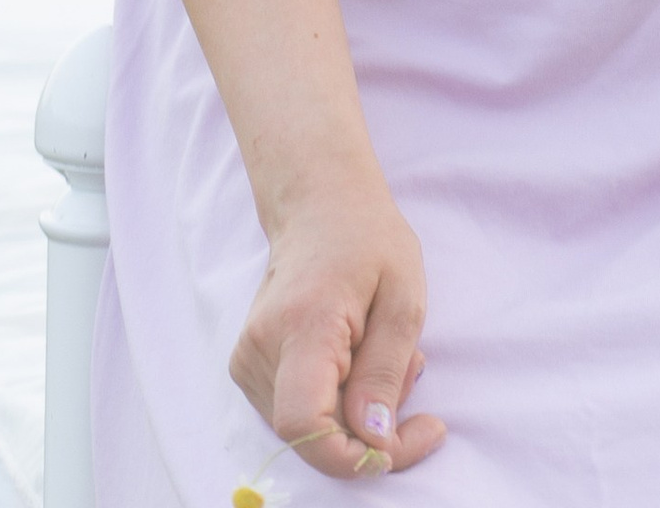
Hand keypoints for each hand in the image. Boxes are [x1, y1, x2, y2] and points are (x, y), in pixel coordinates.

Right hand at [230, 177, 445, 476]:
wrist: (318, 203)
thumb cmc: (367, 239)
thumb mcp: (403, 297)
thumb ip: (386, 372)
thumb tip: (373, 441)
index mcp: (302, 324)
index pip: (305, 425)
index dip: (348, 456)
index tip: (398, 443)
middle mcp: (261, 346)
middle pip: (310, 435)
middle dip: (368, 428)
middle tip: (412, 372)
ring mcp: (247, 357)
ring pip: (305, 428)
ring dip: (354, 412)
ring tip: (382, 351)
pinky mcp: (247, 366)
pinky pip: (297, 411)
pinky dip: (335, 402)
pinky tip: (357, 359)